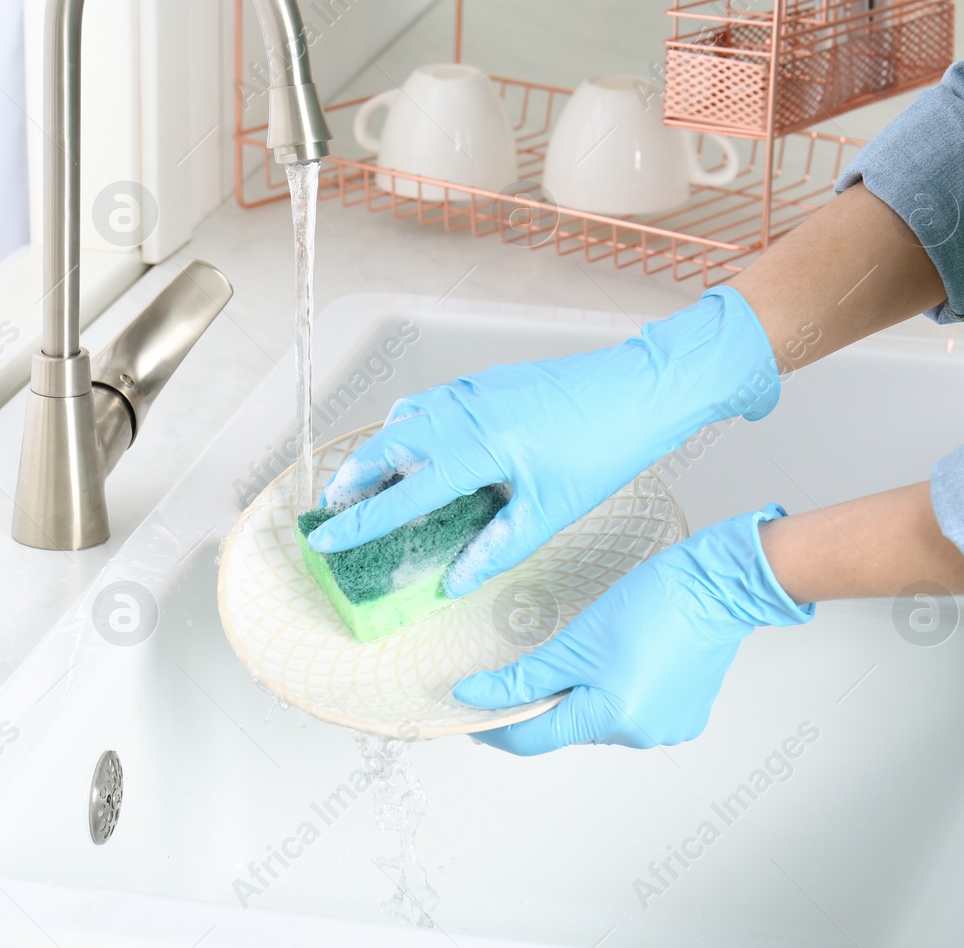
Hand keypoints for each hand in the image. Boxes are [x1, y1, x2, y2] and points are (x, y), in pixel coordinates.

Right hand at [306, 288, 781, 595]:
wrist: (638, 388)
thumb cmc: (602, 449)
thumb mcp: (550, 512)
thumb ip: (496, 548)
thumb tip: (455, 582)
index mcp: (474, 449)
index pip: (401, 495)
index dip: (359, 524)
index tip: (324, 541)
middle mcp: (461, 413)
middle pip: (384, 447)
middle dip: (351, 479)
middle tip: (332, 510)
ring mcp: (471, 391)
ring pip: (403, 419)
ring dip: (377, 450)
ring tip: (368, 482)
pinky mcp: (485, 382)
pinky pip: (429, 403)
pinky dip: (408, 426)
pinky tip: (421, 447)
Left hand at [452, 505, 812, 753]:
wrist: (718, 585)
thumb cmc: (654, 602)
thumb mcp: (575, 641)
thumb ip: (522, 677)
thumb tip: (475, 696)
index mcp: (613, 719)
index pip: (534, 739)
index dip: (496, 727)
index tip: (469, 713)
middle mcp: (642, 735)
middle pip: (569, 727)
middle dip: (544, 700)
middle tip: (525, 666)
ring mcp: (668, 727)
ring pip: (600, 717)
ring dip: (582, 693)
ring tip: (590, 649)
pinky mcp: (684, 713)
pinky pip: (632, 709)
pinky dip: (615, 690)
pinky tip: (621, 656)